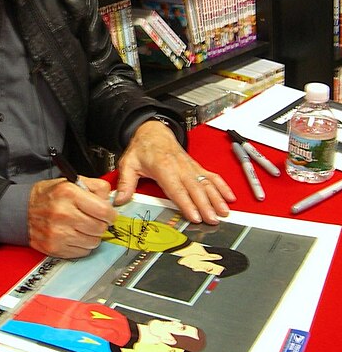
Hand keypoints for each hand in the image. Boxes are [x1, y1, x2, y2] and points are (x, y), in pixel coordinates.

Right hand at [28, 176, 115, 258]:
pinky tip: (75, 235)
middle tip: (95, 220)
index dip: (111, 214)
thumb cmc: (47, 196)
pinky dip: (82, 245)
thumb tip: (110, 200)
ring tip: (83, 227)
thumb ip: (95, 187)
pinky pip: (82, 252)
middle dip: (102, 224)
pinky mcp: (55, 248)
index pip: (103, 211)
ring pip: (93, 242)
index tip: (109, 214)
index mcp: (69, 194)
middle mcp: (63, 214)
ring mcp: (58, 233)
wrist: (21, 210)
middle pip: (100, 228)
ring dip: (92, 235)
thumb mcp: (71, 181)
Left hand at [114, 120, 235, 223]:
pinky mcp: (196, 167)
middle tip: (213, 220)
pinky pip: (211, 176)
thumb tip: (120, 199)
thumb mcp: (128, 163)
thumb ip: (125, 182)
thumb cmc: (142, 148)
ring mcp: (190, 166)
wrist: (153, 131)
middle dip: (205, 205)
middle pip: (195, 188)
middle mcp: (180, 167)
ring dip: (217, 198)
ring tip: (224, 212)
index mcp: (163, 166)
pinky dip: (222, 186)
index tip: (194, 216)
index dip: (186, 203)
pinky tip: (230, 197)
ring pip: (206, 183)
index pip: (176, 188)